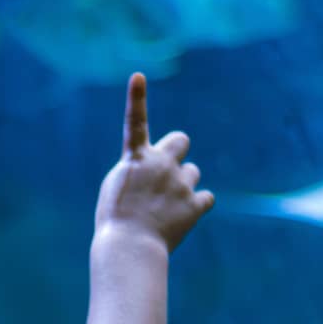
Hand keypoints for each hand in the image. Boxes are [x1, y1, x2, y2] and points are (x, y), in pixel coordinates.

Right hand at [93, 71, 213, 253]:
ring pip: (193, 172)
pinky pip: (206, 198)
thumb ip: (138, 172)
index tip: (138, 77)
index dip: (136, 98)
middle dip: (178, 152)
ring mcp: (180, 183)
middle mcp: (161, 163)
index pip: (135, 122)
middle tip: (169, 171)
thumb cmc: (116, 221)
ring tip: (168, 206)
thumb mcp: (118, 190)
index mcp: (136, 158)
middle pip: (181, 140)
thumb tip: (157, 173)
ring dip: (185, 183)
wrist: (130, 246)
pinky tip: (182, 218)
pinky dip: (198, 206)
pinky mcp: (194, 204)